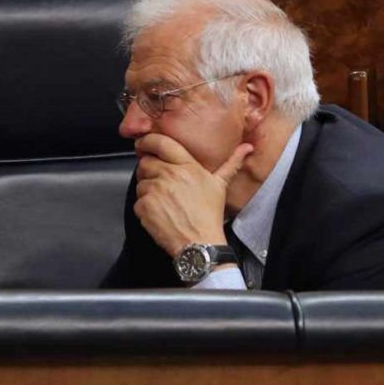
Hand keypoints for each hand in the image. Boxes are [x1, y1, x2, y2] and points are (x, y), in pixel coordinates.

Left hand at [133, 134, 252, 257]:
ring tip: (163, 203)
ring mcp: (156, 190)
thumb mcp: (220, 186)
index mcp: (188, 167)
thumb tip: (245, 148)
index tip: (143, 144)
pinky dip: (144, 208)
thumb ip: (231, 164)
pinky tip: (159, 214)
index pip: (162, 143)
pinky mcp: (145, 206)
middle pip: (146, 163)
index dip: (148, 141)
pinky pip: (138, 201)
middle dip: (148, 171)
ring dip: (147, 191)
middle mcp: (170, 175)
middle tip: (157, 182)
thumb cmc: (209, 215)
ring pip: (140, 183)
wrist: (200, 243)